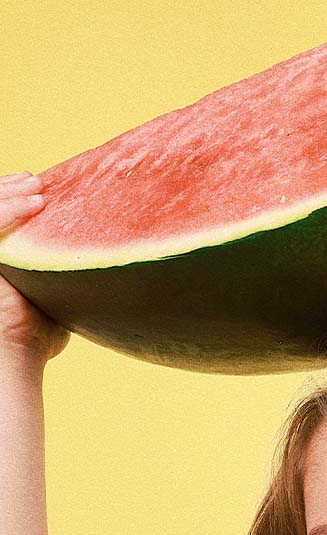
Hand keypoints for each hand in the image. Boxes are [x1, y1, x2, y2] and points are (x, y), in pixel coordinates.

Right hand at [0, 173, 69, 364]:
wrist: (18, 354)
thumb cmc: (39, 335)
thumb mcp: (56, 295)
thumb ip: (65, 276)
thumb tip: (107, 266)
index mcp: (0, 258)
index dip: (10, 198)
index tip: (38, 189)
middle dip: (8, 188)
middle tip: (35, 180)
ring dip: (10, 193)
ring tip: (36, 186)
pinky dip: (10, 211)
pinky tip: (35, 203)